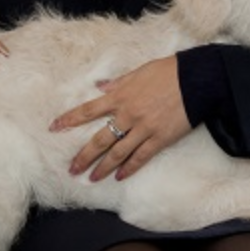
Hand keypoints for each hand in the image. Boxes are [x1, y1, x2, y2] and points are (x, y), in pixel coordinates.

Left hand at [49, 56, 190, 180]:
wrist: (195, 80)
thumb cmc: (167, 71)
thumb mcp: (138, 72)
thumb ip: (118, 82)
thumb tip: (101, 88)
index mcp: (119, 96)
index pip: (87, 110)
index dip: (69, 120)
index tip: (54, 128)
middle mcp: (127, 114)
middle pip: (99, 139)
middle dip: (83, 156)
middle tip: (72, 169)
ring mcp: (143, 128)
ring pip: (118, 153)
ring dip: (103, 167)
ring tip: (91, 178)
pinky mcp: (159, 139)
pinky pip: (140, 157)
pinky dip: (129, 168)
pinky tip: (120, 176)